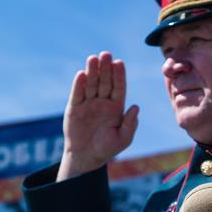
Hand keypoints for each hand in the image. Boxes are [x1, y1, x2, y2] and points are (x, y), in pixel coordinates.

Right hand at [58, 51, 138, 179]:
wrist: (86, 157)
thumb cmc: (107, 148)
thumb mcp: (123, 139)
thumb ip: (130, 124)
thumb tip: (136, 107)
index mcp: (116, 106)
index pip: (118, 87)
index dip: (119, 75)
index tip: (119, 63)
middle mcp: (103, 101)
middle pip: (104, 81)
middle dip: (105, 68)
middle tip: (106, 54)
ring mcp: (88, 103)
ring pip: (91, 84)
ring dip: (92, 71)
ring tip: (93, 58)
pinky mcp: (75, 107)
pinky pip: (77, 94)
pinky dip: (79, 84)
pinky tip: (81, 74)